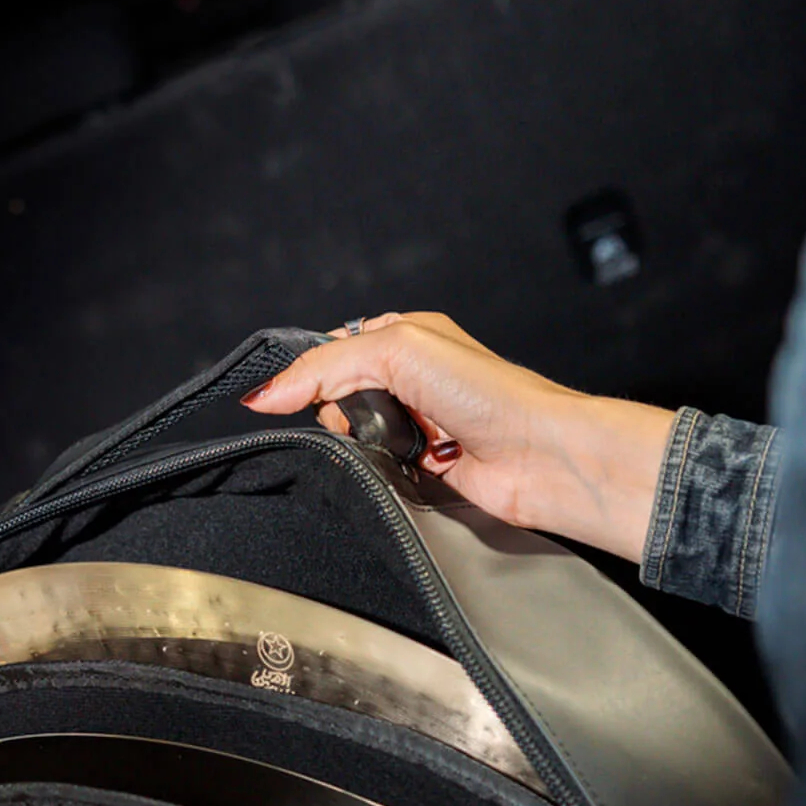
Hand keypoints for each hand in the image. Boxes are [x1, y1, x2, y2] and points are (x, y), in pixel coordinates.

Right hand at [245, 311, 676, 562]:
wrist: (539, 456)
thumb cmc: (491, 393)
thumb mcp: (397, 351)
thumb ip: (326, 367)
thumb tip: (267, 391)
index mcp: (407, 335)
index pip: (334, 349)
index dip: (313, 372)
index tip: (296, 393)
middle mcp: (415, 378)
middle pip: (339, 396)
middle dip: (339, 410)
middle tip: (366, 416)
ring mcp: (421, 424)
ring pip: (356, 436)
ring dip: (363, 443)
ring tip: (393, 441)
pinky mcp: (427, 467)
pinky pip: (379, 470)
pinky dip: (382, 471)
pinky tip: (403, 466)